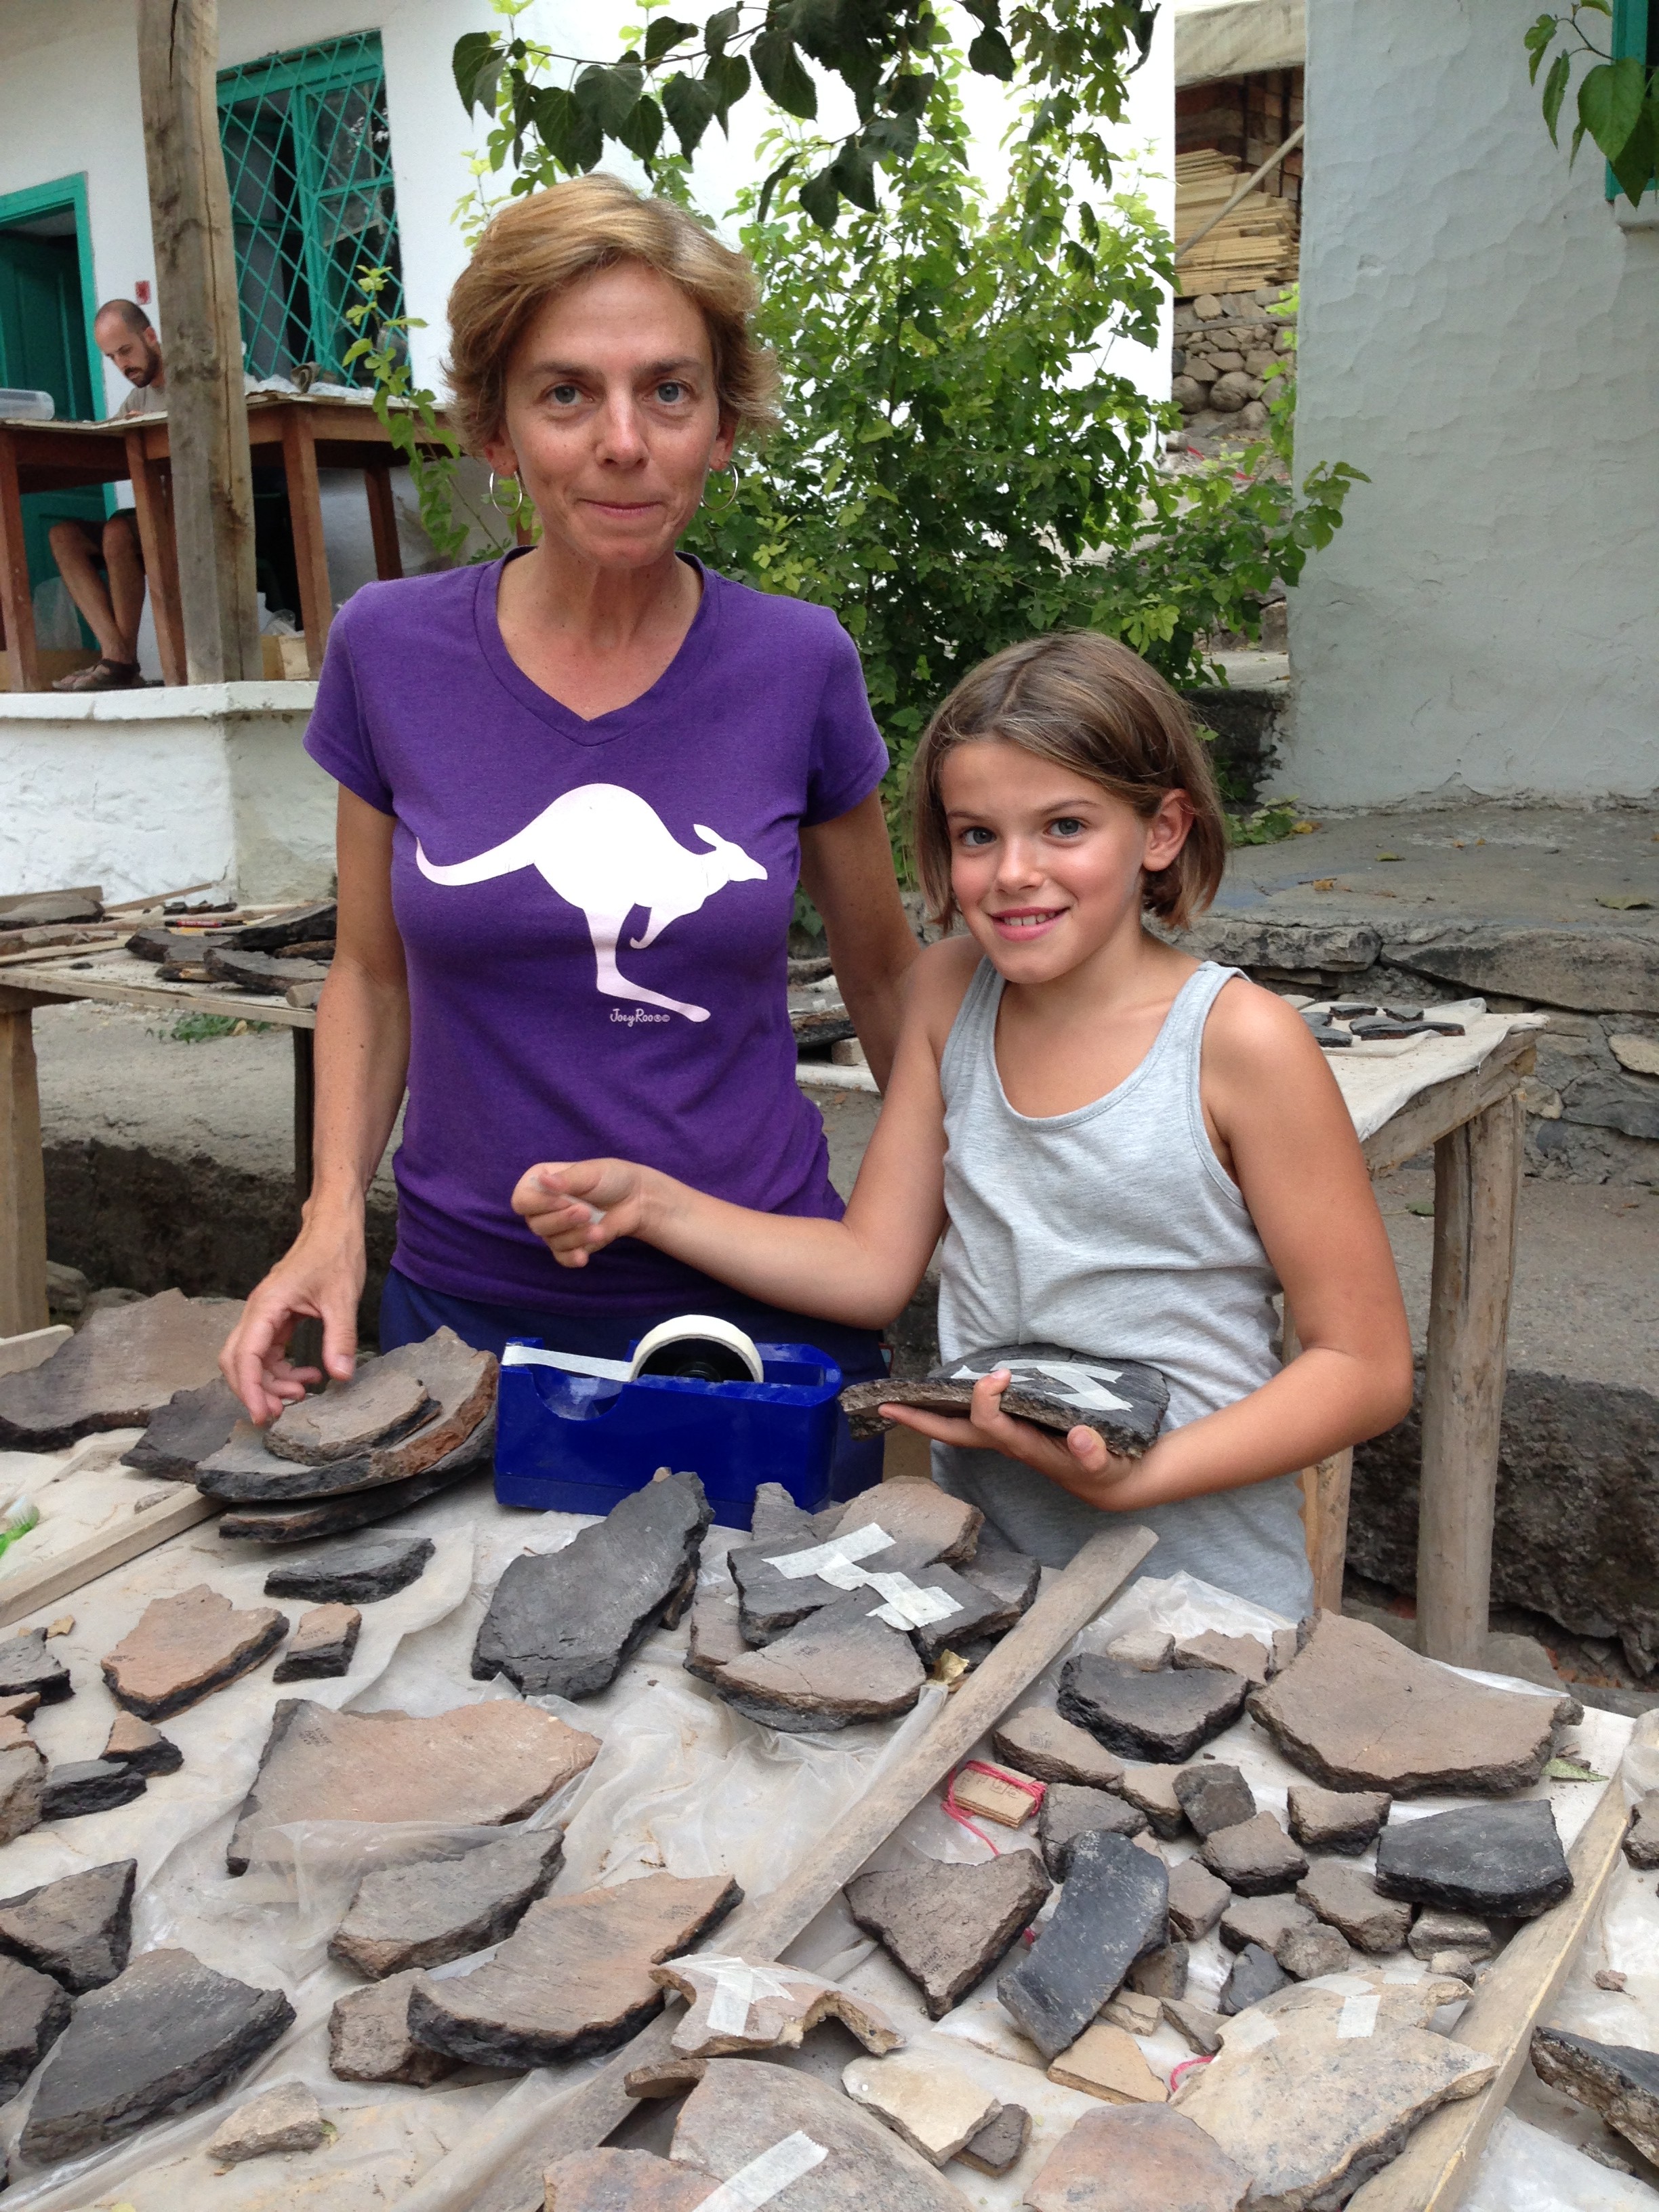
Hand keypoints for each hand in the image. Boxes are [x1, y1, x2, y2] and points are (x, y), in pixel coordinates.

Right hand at [218, 1212, 365, 1424]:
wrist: (334, 1226)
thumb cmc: (335, 1253)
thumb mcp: (343, 1298)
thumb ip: (340, 1338)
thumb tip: (340, 1376)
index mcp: (267, 1305)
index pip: (245, 1356)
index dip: (251, 1389)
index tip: (263, 1414)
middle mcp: (258, 1311)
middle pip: (237, 1360)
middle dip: (253, 1390)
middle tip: (278, 1413)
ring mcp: (266, 1314)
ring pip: (251, 1358)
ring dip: (270, 1381)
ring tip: (303, 1393)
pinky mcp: (277, 1317)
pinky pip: (269, 1351)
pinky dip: (282, 1368)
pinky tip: (309, 1374)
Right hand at [513, 1159, 651, 1267]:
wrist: (636, 1199)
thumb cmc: (611, 1178)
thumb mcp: (592, 1172)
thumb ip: (568, 1179)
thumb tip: (543, 1180)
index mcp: (540, 1183)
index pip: (521, 1200)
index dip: (539, 1204)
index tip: (565, 1199)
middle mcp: (542, 1207)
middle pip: (535, 1224)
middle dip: (562, 1220)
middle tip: (587, 1212)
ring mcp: (554, 1228)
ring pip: (552, 1241)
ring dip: (576, 1237)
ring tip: (599, 1229)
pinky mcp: (569, 1246)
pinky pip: (561, 1257)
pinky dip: (572, 1257)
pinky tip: (584, 1257)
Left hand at [880, 1370, 1142, 1505]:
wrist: (1105, 1482)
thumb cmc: (1104, 1471)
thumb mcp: (1105, 1466)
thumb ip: (1094, 1454)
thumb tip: (1080, 1439)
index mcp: (1025, 1448)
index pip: (990, 1424)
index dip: (986, 1399)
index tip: (999, 1375)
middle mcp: (1007, 1443)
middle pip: (954, 1434)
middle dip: (920, 1420)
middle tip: (885, 1405)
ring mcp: (1006, 1439)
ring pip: (958, 1427)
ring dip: (928, 1413)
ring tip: (898, 1395)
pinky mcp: (1012, 1432)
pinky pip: (972, 1419)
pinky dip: (951, 1407)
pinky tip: (939, 1392)